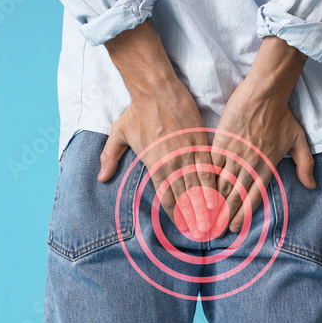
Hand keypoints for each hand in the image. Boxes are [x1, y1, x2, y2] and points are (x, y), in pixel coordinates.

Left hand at [98, 20, 217, 239]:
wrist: (156, 90)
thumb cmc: (136, 112)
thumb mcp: (118, 134)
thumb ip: (109, 158)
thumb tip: (101, 177)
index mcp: (155, 165)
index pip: (167, 196)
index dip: (175, 214)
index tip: (182, 226)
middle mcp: (173, 163)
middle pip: (185, 196)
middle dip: (194, 216)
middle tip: (201, 232)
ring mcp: (188, 152)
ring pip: (200, 184)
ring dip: (206, 205)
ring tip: (213, 220)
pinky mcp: (200, 141)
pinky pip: (210, 166)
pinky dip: (215, 182)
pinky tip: (220, 194)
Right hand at [211, 36, 315, 233]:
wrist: (264, 94)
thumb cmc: (282, 116)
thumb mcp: (299, 141)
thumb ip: (305, 165)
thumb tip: (312, 186)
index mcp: (266, 167)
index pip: (253, 197)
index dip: (243, 214)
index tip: (234, 227)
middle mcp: (249, 165)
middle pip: (235, 196)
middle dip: (225, 214)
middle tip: (217, 229)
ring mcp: (234, 154)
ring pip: (221, 184)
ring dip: (214, 201)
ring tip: (206, 216)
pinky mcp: (221, 142)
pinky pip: (211, 165)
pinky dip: (205, 179)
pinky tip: (199, 191)